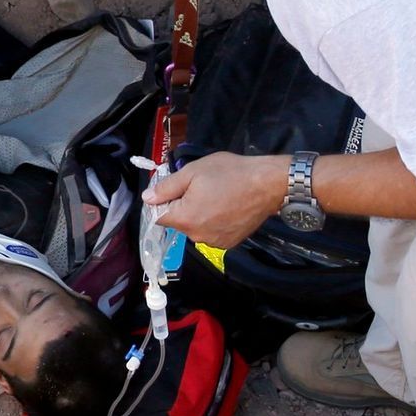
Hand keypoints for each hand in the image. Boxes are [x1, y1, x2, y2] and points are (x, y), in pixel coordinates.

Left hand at [141, 152, 288, 249]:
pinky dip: (214, 222)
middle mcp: (198, 236)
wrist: (268, 184)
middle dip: (183, 207)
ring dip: (199, 215)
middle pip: (178, 223)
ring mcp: (215, 242)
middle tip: (201, 187)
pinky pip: (212, 232)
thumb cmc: (230, 173)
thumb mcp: (193, 172)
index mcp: (185, 219)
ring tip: (217, 196)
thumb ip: (167, 187)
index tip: (175, 188)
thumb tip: (147, 198)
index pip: (159, 217)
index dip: (163, 202)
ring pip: (196, 228)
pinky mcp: (230, 243)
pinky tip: (227, 207)